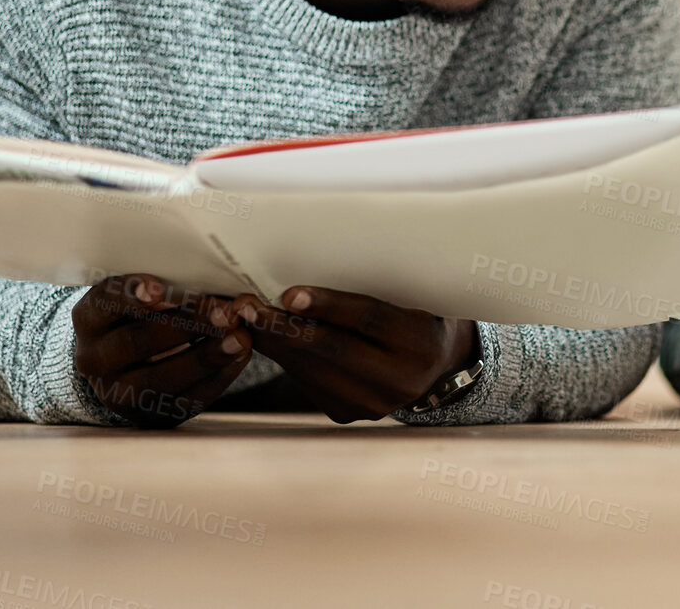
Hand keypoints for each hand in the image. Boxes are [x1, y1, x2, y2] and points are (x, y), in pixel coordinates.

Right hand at [72, 274, 253, 427]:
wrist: (122, 366)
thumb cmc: (140, 316)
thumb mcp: (139, 297)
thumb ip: (166, 288)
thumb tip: (213, 282)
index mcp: (90, 320)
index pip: (105, 303)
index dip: (130, 295)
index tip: (158, 289)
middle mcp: (94, 359)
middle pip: (138, 341)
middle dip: (187, 326)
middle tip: (226, 313)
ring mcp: (118, 393)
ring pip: (160, 378)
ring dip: (206, 357)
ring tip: (240, 338)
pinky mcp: (148, 415)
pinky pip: (184, 399)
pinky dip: (217, 377)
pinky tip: (239, 357)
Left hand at [245, 286, 479, 423]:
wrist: (435, 363)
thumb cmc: (417, 310)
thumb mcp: (411, 294)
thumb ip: (375, 285)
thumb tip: (313, 267)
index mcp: (421, 342)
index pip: (370, 320)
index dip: (329, 306)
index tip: (289, 294)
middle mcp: (399, 380)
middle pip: (333, 351)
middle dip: (284, 327)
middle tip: (247, 306)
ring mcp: (372, 403)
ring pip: (312, 370)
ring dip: (274, 343)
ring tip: (244, 317)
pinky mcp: (348, 412)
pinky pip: (307, 382)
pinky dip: (284, 356)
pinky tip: (265, 336)